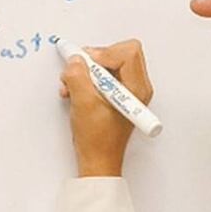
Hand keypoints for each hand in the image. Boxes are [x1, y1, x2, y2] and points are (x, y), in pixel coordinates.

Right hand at [60, 39, 153, 176]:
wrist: (98, 159)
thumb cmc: (97, 140)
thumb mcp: (83, 104)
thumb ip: (78, 76)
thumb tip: (75, 60)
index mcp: (137, 89)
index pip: (128, 52)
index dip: (104, 53)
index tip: (87, 65)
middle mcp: (137, 87)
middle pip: (120, 52)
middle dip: (94, 59)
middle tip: (79, 71)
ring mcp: (128, 90)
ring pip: (109, 62)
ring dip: (87, 71)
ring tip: (72, 87)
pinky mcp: (117, 93)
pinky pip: (104, 74)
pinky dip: (87, 79)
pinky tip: (76, 91)